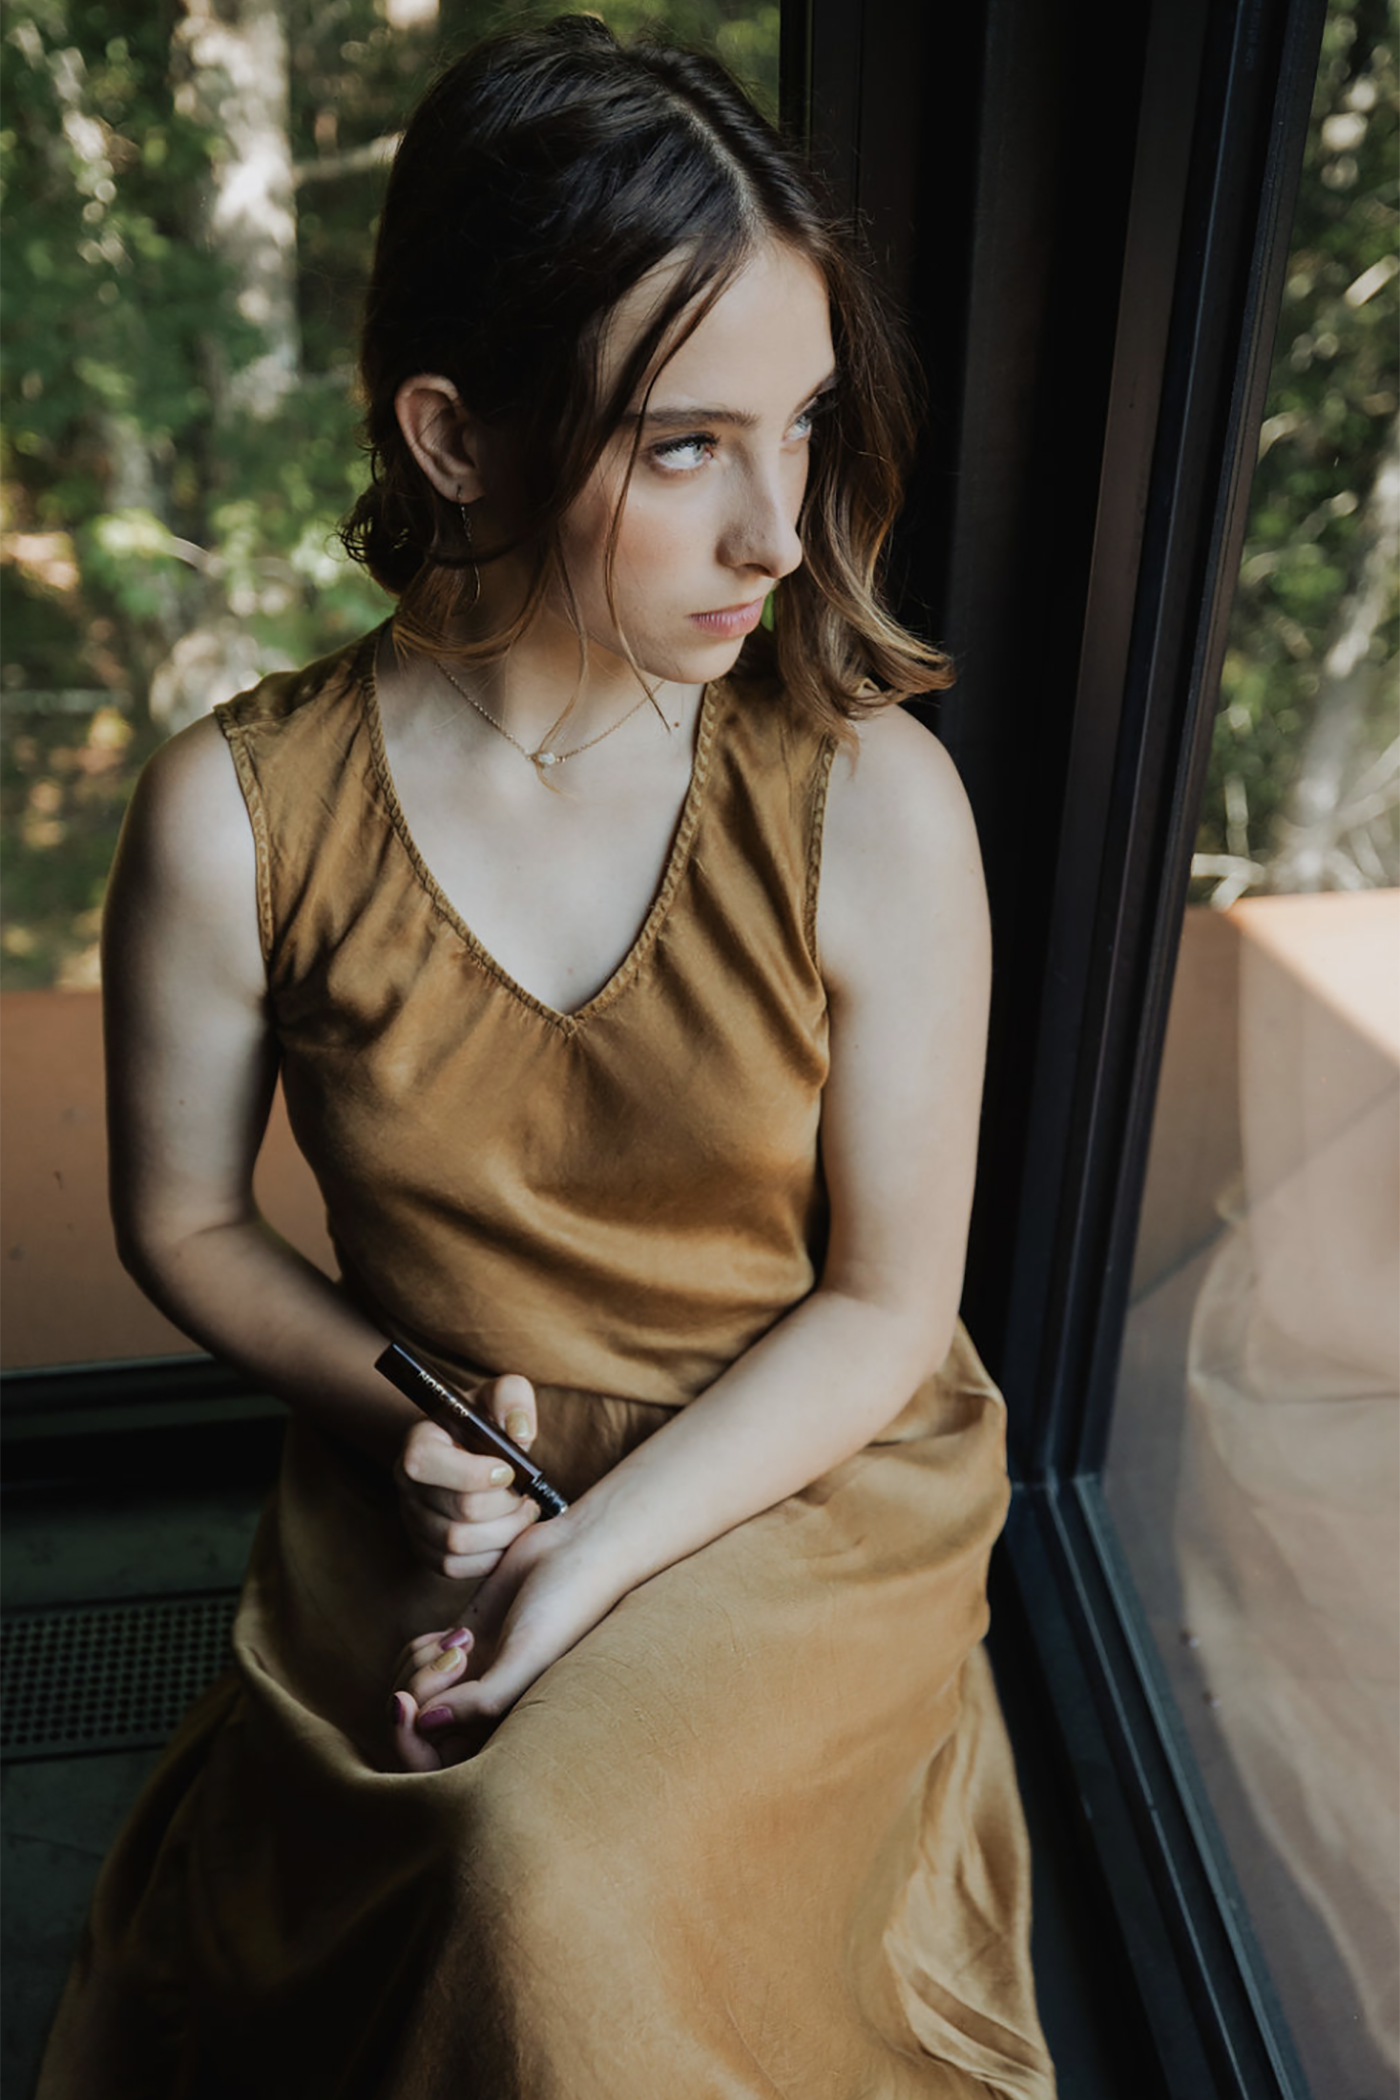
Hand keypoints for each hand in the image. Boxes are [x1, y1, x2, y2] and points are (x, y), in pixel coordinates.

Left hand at [387, 1515, 625, 1770]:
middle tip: (453, 1657)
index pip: (434, 1765)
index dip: (407, 1739)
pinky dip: (420, 1647)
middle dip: (416, 1690)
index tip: (406, 1700)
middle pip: (414, 1728)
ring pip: (412, 1693)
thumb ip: (480, 1702)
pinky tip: (455, 1633)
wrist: (576, 1553)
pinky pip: (416, 1663)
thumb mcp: (528, 1659)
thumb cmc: (566, 1608)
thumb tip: (422, 1722)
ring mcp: (470, 1680)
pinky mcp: (461, 1647)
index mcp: (506, 1732)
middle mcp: (484, 1713)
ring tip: (460, 1641)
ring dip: (418, 1664)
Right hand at [393, 1372, 540, 1579]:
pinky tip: (508, 1533)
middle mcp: (407, 1483)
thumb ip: (513, 1398)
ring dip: (504, 1533)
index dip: (472, 1473)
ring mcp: (413, 1520)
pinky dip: (491, 1556)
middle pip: (456, 1511)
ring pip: (458, 1545)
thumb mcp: (502, 1394)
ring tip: (523, 1512)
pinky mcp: (426, 1550)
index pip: (425, 1463)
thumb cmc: (488, 1421)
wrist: (472, 1450)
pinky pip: (456, 1568)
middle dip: (505, 1505)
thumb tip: (521, 1434)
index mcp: (419, 1442)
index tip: (508, 1470)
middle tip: (528, 1494)